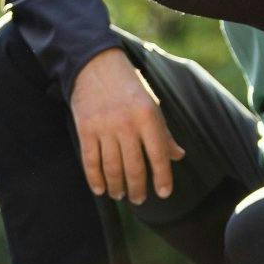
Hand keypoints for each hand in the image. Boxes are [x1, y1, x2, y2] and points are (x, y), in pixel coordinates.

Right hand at [69, 48, 183, 203]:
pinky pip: (91, 161)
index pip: (159, 155)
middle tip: (139, 200)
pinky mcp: (85, 129)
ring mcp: (105, 127)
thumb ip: (163, 132)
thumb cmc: (128, 85)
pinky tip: (100, 189)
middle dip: (138, 188)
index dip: (163, 178)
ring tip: (120, 195)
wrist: (95, 63)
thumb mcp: (151, 104)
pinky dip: (95, 179)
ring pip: (112, 168)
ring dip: (117, 187)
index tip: (164, 193)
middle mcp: (127, 124)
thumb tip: (178, 156)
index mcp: (148, 116)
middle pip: (134, 167)